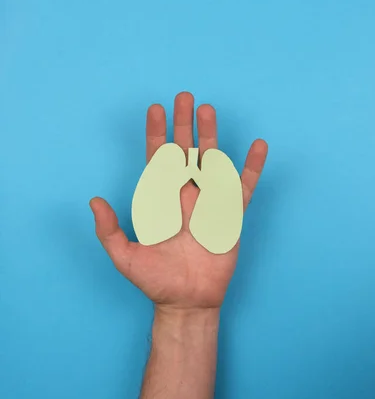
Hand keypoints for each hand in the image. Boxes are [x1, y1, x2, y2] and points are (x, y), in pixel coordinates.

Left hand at [90, 92, 267, 309]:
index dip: (156, 135)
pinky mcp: (230, 217)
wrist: (186, 301)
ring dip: (210, 136)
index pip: (157, 161)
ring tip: (209, 110)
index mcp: (160, 202)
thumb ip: (110, 230)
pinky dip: (251, 167)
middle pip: (184, 153)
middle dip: (183, 125)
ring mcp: (208, 204)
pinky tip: (257, 146)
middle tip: (184, 96)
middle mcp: (184, 197)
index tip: (156, 109)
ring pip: (210, 162)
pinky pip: (243, 188)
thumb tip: (94, 201)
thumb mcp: (125, 257)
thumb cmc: (155, 281)